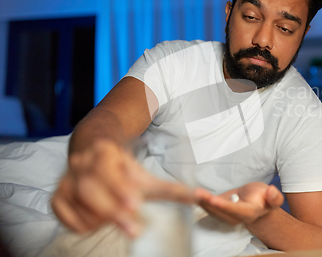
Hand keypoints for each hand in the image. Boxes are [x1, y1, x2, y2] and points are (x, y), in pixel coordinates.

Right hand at [51, 139, 193, 236]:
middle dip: (110, 209)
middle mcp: (81, 163)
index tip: (134, 205)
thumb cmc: (124, 170)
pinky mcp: (56, 195)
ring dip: (98, 218)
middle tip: (132, 229)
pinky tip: (96, 221)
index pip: (108, 170)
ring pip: (77, 202)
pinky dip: (80, 223)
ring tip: (117, 220)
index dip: (119, 187)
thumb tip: (204, 196)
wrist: (94, 154)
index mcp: (104, 152)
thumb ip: (174, 189)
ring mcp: (66, 179)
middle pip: (90, 189)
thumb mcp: (148, 177)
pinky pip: (64, 215)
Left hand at [195, 182, 283, 225]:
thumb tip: (272, 192)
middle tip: (197, 193)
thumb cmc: (264, 199)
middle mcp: (234, 217)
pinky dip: (198, 200)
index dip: (223, 205)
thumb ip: (274, 198)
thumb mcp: (273, 198)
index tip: (214, 199)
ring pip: (210, 209)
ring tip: (192, 191)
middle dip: (207, 202)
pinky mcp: (217, 210)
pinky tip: (191, 193)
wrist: (256, 204)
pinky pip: (207, 206)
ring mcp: (224, 215)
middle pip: (218, 210)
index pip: (234, 210)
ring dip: (200, 201)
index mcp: (248, 213)